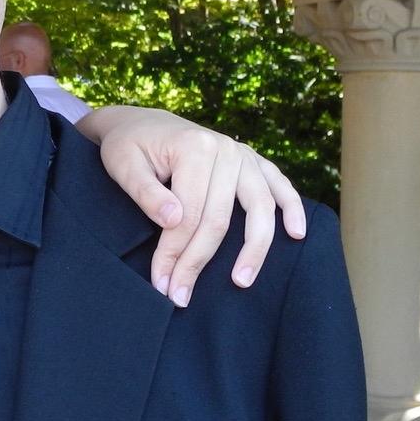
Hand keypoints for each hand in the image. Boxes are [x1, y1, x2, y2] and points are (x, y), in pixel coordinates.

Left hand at [80, 106, 305, 303]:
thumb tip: (175, 221)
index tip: (161, 284)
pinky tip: (297, 234)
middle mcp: (225, 149)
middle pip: (219, 218)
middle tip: (180, 296)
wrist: (141, 124)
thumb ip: (145, 193)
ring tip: (241, 281)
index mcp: (194, 148)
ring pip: (258, 208)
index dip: (174, 253)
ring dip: (254, 248)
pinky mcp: (253, 161)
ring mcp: (243, 154)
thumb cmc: (128, 147)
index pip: (189, 214)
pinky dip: (292, 208)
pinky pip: (280, 185)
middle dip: (198, 261)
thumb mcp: (122, 165)